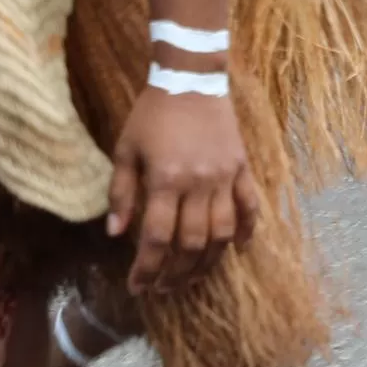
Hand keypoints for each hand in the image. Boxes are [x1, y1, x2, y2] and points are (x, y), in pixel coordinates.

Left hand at [107, 86, 259, 293]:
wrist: (192, 78)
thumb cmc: (152, 114)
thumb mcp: (125, 150)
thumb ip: (121, 193)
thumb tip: (116, 233)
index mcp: (165, 179)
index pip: (156, 238)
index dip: (146, 268)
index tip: (138, 287)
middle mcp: (198, 183)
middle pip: (191, 243)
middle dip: (176, 273)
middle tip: (164, 288)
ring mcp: (225, 177)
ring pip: (222, 233)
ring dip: (208, 262)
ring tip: (193, 277)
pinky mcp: (242, 168)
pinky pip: (250, 206)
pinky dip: (247, 230)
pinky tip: (238, 248)